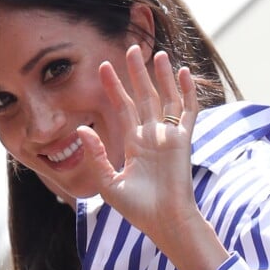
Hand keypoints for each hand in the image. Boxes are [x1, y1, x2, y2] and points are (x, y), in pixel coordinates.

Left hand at [77, 46, 228, 269]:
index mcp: (133, 144)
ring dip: (162, 76)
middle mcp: (151, 135)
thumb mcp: (109, 183)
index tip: (103, 66)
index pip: (122, 107)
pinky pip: (188, 111)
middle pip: (144, 96)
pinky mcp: (184, 140)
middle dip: (137, 73)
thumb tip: (82, 129)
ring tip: (158, 53)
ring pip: (166, 98)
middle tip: (131, 48)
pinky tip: (184, 72)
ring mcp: (169, 135)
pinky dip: (188, 92)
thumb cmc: (138, 209)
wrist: (164, 221)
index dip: (114, 87)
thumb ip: (96, 156)